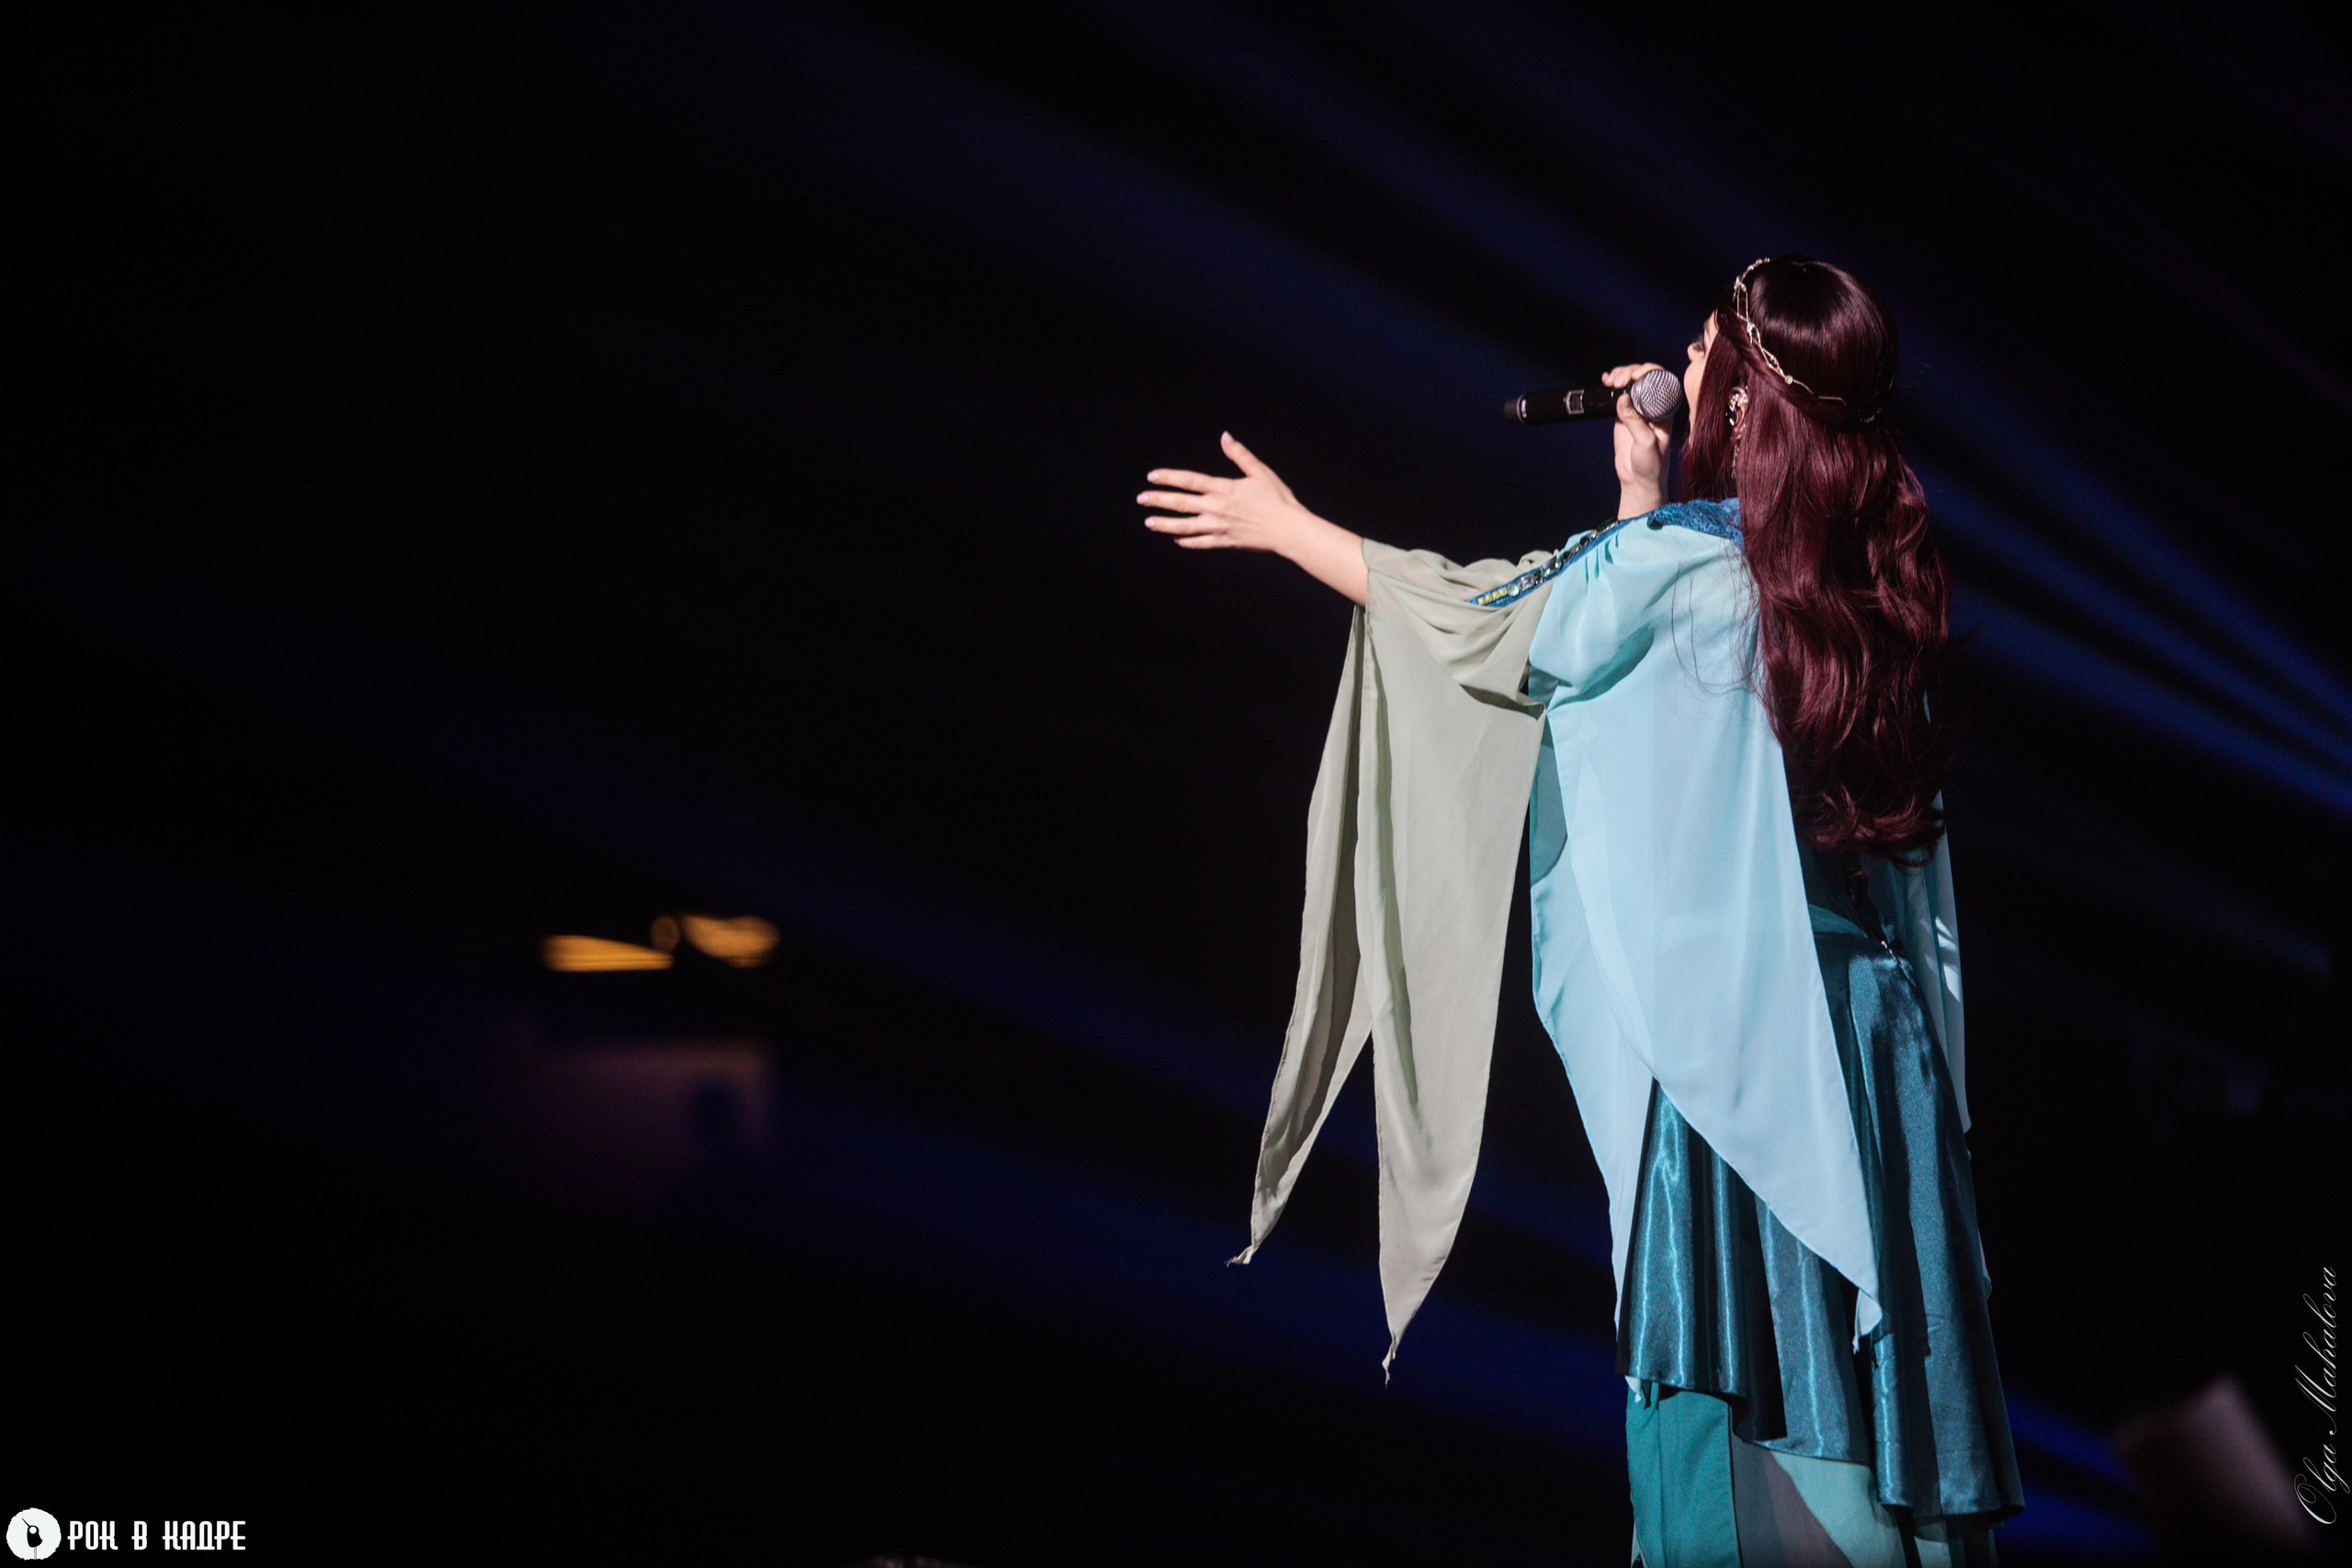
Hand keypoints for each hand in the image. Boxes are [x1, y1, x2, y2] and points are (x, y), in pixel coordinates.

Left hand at [1140, 432, 1366, 603]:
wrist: (1289, 529)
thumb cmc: (1278, 499)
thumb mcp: (1260, 472)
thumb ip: (1240, 455)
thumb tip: (1225, 436)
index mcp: (1224, 488)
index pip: (1190, 481)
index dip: (1169, 477)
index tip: (1152, 476)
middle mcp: (1217, 508)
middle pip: (1181, 503)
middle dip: (1158, 500)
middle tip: (1141, 499)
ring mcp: (1219, 527)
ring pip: (1185, 526)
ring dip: (1165, 524)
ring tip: (1149, 522)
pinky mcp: (1225, 541)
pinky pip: (1201, 543)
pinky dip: (1187, 541)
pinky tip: (1177, 539)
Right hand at [1603, 362, 1671, 518]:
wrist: (1639, 481)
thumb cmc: (1652, 465)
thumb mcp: (1645, 442)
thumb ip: (1635, 421)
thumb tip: (1622, 398)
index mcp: (1664, 409)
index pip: (1659, 381)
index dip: (1646, 372)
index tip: (1634, 375)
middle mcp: (1652, 406)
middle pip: (1642, 378)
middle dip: (1629, 373)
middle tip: (1618, 381)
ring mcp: (1637, 410)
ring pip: (1629, 384)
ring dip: (1619, 376)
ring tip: (1610, 381)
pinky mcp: (1622, 417)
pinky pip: (1617, 396)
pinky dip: (1611, 386)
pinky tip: (1605, 380)